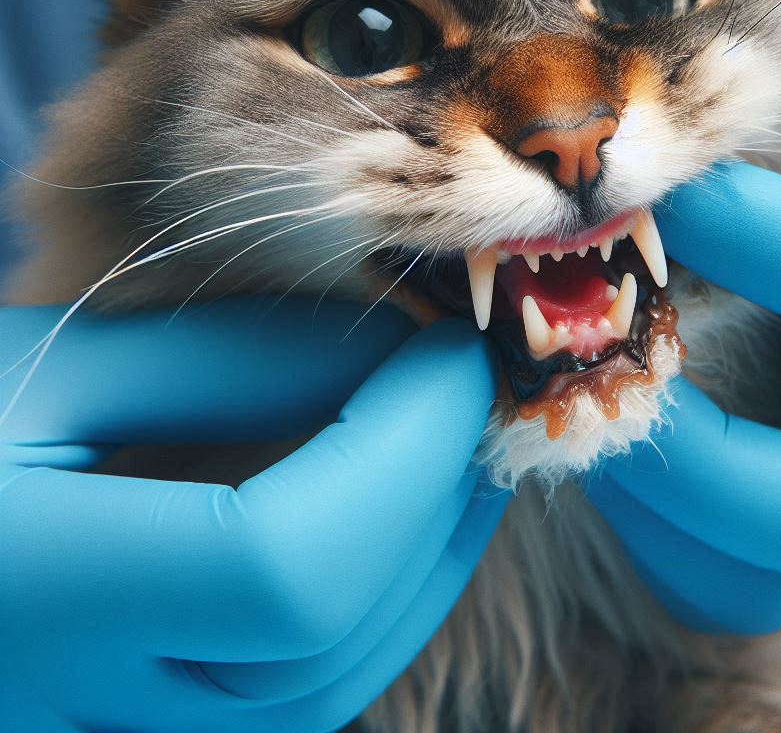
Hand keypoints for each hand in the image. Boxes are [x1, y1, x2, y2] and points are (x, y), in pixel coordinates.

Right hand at [0, 299, 506, 731]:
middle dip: (437, 486)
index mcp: (30, 589)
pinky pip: (315, 681)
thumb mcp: (55, 367)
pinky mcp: (171, 728)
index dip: (400, 449)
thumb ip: (227, 363)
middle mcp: (84, 702)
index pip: (288, 562)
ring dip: (433, 540)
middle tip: (473, 377)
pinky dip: (391, 586)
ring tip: (456, 431)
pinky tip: (407, 502)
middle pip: (336, 622)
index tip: (453, 348)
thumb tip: (389, 352)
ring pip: (343, 668)